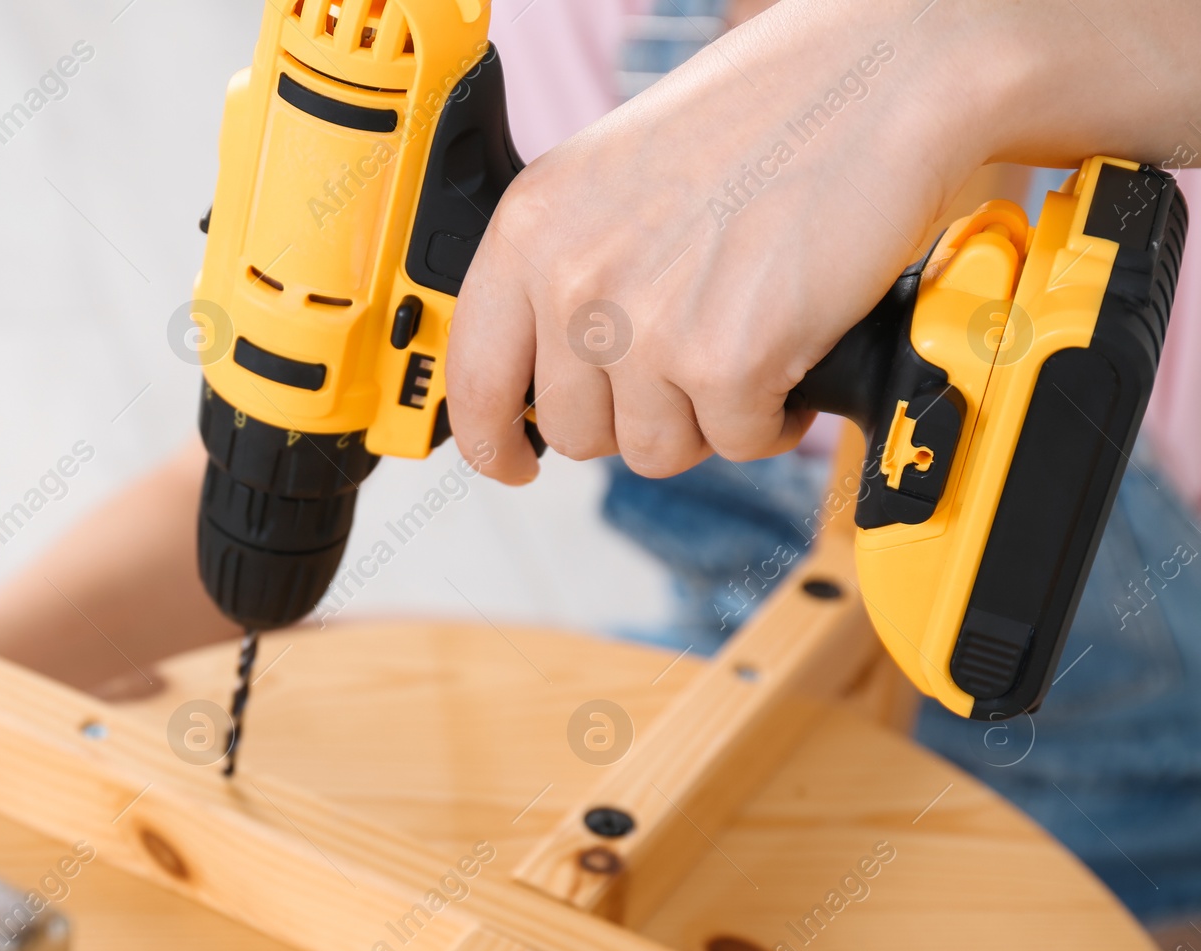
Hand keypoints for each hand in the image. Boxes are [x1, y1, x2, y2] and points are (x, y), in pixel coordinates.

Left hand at [448, 0, 1198, 483]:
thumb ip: (569, 271)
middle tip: (692, 364)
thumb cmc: (767, 120)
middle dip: (639, 415)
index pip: (475, 378)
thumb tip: (555, 374)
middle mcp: (574, 278)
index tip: (513, 460)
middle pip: (577, 431)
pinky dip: (774, 416)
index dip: (490, 439)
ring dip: (708, 419)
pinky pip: (737, 443)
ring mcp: (646, 324)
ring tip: (746, 345)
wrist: (881, 84)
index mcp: (532, 227)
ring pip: (656, 450)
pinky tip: (791, 352)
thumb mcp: (614, 182)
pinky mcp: (725, 361)